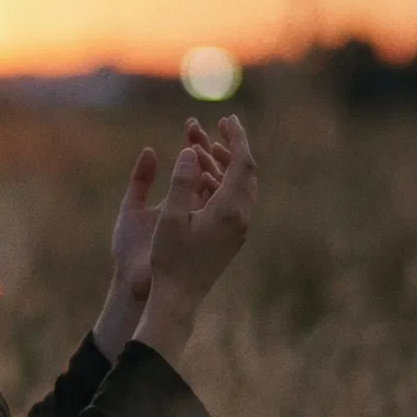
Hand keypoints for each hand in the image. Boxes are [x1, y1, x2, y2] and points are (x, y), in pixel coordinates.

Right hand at [132, 115, 257, 361]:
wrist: (179, 297)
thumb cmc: (170, 258)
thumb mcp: (170, 217)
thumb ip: (182, 182)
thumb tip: (190, 151)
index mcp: (229, 209)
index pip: (242, 163)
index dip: (237, 138)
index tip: (228, 118)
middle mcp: (240, 218)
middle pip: (247, 172)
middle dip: (234, 146)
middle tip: (222, 125)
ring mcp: (238, 229)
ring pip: (241, 187)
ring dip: (226, 164)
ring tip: (207, 147)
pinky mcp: (231, 238)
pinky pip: (235, 200)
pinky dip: (223, 181)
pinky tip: (204, 178)